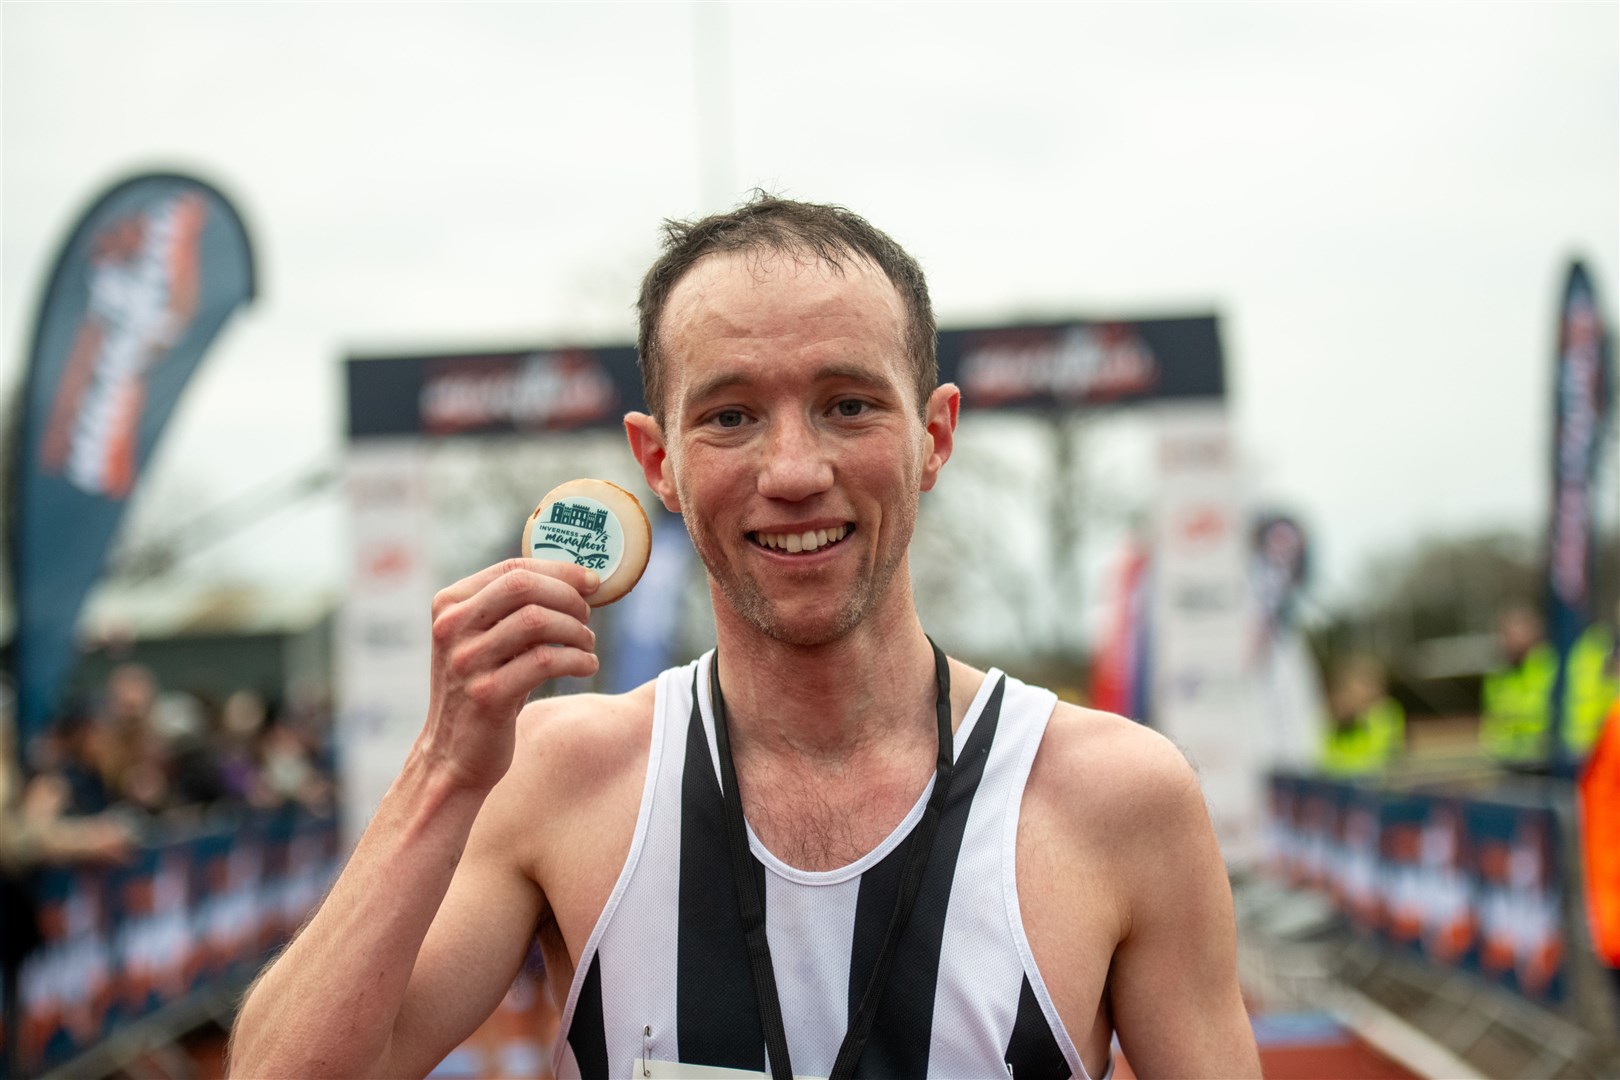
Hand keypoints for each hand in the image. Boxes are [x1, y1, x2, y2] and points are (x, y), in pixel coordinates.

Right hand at [424, 558, 599, 791]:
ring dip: (576, 631)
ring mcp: (466, 661)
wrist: (452, 756)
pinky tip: (587, 666)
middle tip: (587, 617)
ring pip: (537, 621)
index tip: (592, 581)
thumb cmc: (482, 690)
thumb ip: (512, 610)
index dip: (560, 570)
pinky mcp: (487, 694)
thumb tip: (578, 581)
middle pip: (524, 587)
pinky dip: (578, 659)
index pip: (512, 569)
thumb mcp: (484, 642)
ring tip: (587, 645)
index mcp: (449, 605)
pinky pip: (546, 661)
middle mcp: (452, 628)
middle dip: (568, 597)